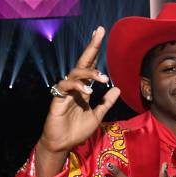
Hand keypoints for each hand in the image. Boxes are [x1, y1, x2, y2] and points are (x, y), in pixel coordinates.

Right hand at [36, 27, 120, 176]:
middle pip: (82, 62)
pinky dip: (77, 86)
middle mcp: (74, 87)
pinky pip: (65, 86)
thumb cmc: (76, 131)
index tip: (101, 33)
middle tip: (99, 32)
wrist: (62, 144)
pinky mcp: (57, 99)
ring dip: (89, 73)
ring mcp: (65, 92)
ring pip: (75, 73)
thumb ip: (106, 102)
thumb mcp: (97, 116)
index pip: (90, 66)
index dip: (95, 50)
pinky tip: (87, 91)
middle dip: (91, 47)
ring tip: (102, 78)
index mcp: (83, 89)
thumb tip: (118, 88)